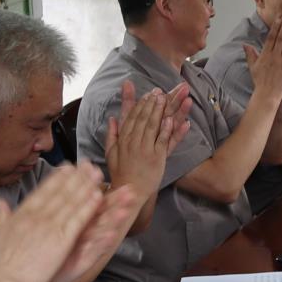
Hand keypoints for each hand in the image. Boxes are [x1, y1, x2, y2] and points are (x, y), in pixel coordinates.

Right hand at [0, 162, 105, 281]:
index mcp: (22, 215)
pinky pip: (78, 219)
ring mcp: (49, 226)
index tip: (67, 167)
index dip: (56, 178)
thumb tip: (0, 202)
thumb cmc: (0, 265)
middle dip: (75, 176)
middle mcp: (36, 216)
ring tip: (97, 174)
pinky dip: (88, 206)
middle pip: (59, 192)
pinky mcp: (61, 239)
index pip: (42, 192)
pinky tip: (98, 196)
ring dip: (85, 186)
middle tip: (88, 164)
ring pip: (71, 201)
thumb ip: (2, 216)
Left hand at [43, 181, 144, 281]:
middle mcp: (85, 232)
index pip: (89, 200)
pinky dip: (103, 244)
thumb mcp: (47, 226)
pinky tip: (112, 236)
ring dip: (115, 220)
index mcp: (76, 220)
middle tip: (130, 190)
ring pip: (103, 230)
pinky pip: (95, 251)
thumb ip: (53, 206)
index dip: (96, 187)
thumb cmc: (47, 252)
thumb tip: (53, 187)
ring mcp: (86, 247)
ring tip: (127, 210)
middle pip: (102, 213)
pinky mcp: (85, 262)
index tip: (103, 172)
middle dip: (116, 201)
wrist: (42, 279)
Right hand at [104, 81, 189, 197]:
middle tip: (158, 91)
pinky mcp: (157, 158)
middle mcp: (133, 143)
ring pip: (152, 126)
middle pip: (143, 119)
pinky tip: (171, 119)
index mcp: (123, 140)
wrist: (130, 191)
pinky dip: (167, 129)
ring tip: (165, 98)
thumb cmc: (120, 173)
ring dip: (159, 111)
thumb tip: (112, 118)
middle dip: (151, 103)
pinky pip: (163, 141)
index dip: (139, 104)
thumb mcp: (111, 153)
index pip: (131, 118)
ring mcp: (146, 150)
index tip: (146, 94)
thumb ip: (112, 135)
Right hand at [245, 13, 281, 103]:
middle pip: (280, 38)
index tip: (279, 19)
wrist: (267, 94)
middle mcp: (274, 56)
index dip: (276, 27)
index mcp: (265, 54)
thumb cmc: (260, 81)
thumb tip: (244, 45)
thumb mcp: (252, 66)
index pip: (271, 37)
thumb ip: (250, 54)